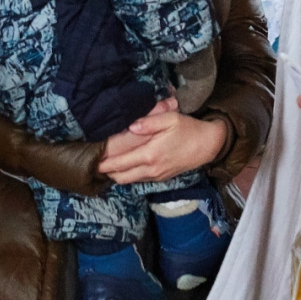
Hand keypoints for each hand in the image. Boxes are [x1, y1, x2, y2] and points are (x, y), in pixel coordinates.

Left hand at [98, 101, 229, 184]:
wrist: (208, 145)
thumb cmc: (189, 130)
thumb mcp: (170, 119)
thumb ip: (149, 122)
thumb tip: (131, 126)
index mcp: (150, 154)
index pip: (120, 163)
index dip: (104, 164)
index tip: (92, 160)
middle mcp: (151, 169)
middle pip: (121, 176)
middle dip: (106, 172)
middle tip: (94, 164)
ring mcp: (156, 175)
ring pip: (129, 180)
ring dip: (116, 175)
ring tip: (105, 166)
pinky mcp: (161, 177)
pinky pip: (139, 179)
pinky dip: (128, 175)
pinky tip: (124, 167)